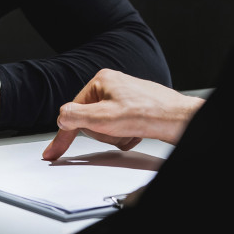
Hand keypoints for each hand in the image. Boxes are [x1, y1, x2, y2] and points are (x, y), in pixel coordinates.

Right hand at [42, 69, 204, 160]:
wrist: (180, 119)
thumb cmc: (150, 114)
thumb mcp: (104, 118)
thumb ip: (76, 117)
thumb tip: (62, 117)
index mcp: (101, 81)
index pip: (73, 111)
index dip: (63, 135)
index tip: (52, 152)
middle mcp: (112, 86)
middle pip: (89, 119)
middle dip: (101, 131)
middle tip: (115, 131)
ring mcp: (124, 97)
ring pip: (104, 125)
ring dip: (115, 134)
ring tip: (129, 131)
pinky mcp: (134, 108)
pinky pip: (118, 127)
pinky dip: (125, 134)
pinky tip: (136, 132)